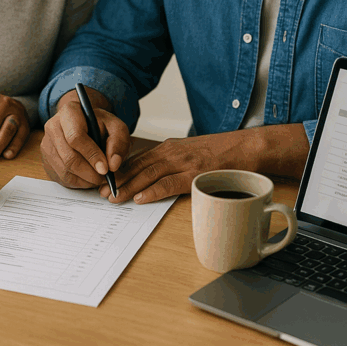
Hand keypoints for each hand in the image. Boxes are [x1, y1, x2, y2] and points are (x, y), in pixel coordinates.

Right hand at [41, 88, 129, 188]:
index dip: (91, 154)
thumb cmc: (100, 125)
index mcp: (69, 112)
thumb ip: (118, 143)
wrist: (85, 124)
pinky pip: (61, 177)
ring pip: (65, 170)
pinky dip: (78, 182)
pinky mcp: (46, 160)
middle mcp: (53, 126)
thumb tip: (113, 164)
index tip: (105, 168)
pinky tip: (89, 177)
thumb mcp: (116, 127)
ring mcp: (46, 144)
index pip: (76, 137)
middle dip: (90, 172)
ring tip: (99, 177)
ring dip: (85, 179)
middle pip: (69, 157)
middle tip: (105, 177)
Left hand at [99, 131, 256, 203]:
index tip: (105, 180)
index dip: (119, 170)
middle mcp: (172, 152)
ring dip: (129, 186)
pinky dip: (153, 190)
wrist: (246, 147)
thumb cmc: (221, 152)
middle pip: (138, 166)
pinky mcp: (195, 174)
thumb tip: (155, 177)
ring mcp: (184, 162)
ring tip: (113, 197)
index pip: (138, 159)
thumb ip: (173, 161)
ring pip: (149, 174)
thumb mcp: (191, 151)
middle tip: (100, 191)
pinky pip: (169, 183)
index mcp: (170, 147)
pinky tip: (140, 198)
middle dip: (118, 179)